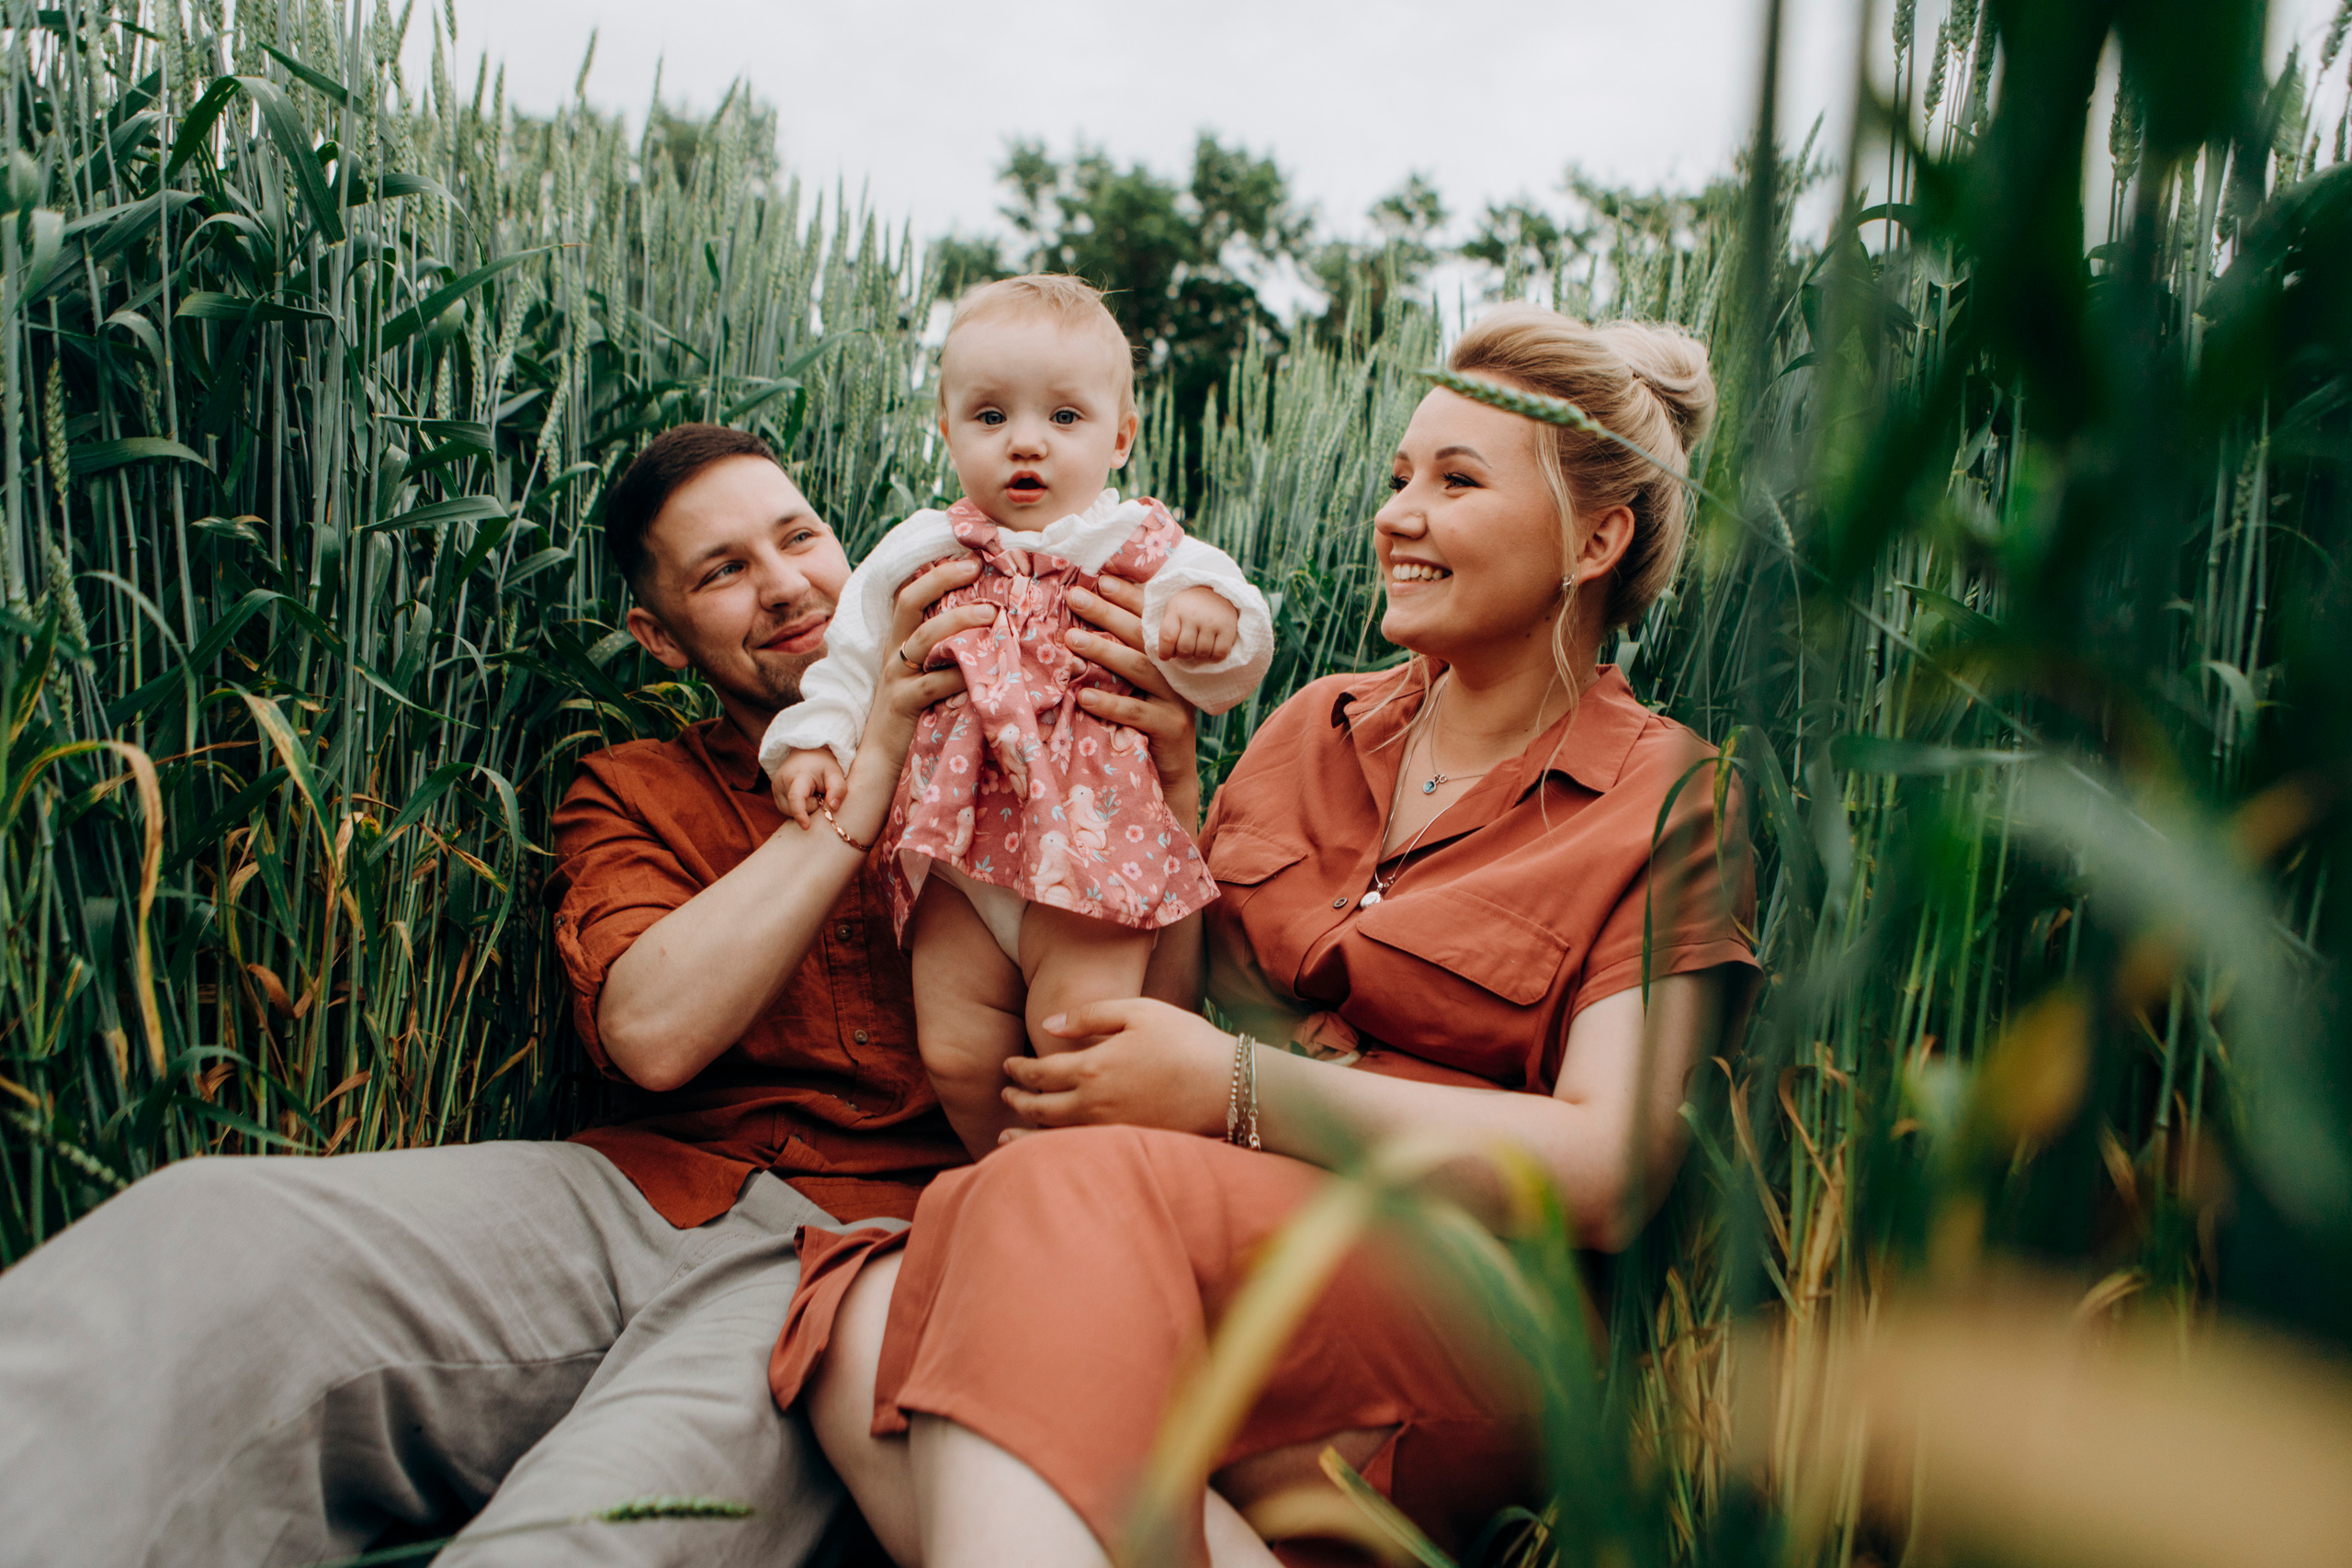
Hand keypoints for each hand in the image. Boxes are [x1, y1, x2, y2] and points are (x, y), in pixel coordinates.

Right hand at [771, 748, 845, 825]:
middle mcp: (781, 783)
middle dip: (812, 806)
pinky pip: (788, 810)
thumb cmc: (822, 764)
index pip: (795, 798)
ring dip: (805, 807)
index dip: (800, 814)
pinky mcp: (775, 795)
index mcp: (797, 776)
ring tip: (811, 792)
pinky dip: (799, 807)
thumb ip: (838, 789)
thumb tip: (834, 807)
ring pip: (792, 812)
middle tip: (819, 792)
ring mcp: (776, 790)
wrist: (805, 754)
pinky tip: (804, 796)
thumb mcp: (834, 772)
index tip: (806, 827)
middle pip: (797, 809)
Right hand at [831, 557, 994, 845]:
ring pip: (922, 638)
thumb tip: (994, 633)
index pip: (910, 597)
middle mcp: (893, 656)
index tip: (968, 554)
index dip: (935, 572)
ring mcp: (895, 680)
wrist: (877, 771)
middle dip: (940, 579)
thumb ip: (949, 658)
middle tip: (973, 565)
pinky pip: (931, 684)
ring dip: (956, 622)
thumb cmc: (911, 727)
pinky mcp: (901, 707)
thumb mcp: (927, 684)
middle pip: (908, 603)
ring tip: (990, 614)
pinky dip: (958, 675)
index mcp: (899, 646)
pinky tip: (981, 670)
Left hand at [998, 998, 1232, 1141]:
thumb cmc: (1186, 1041)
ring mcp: (1110, 1130)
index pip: (1040, 1072)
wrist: (1230, 1087)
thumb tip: (1050, 1025)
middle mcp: (1094, 1104)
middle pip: (1040, 1108)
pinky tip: (1048, 1151)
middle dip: (1018, 1100)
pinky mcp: (1127, 1144)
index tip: (1008, 1065)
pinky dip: (1052, 1151)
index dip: (1018, 1070)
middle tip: (1006, 1094)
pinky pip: (1077, 1150)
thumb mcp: (1139, 1011)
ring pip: (1053, 1136)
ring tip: (1005, 1136)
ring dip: (1024, 1135)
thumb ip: (1090, 1015)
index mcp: (1093, 1068)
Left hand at [1066, 577, 1200, 821]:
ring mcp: (1177, 700)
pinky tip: (1085, 697)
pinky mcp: (1172, 729)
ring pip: (1141, 668)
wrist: (1172, 776)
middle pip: (1143, 635)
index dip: (1127, 596)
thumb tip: (1075, 627)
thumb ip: (1119, 659)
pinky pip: (1138, 713)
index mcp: (1169, 655)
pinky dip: (1111, 703)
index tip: (1099, 578)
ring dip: (1104, 651)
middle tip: (1076, 597)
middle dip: (1108, 613)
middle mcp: (1177, 671)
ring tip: (1072, 640)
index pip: (1149, 617)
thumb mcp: (1135, 687)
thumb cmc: (1144, 724)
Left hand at [1158, 585, 1239, 662]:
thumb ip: (1168, 630)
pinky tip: (1211, 650)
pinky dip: (1213, 658)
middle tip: (1187, 649)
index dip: (1165, 652)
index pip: (1167, 637)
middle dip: (1184, 654)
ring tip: (1199, 647)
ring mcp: (1212, 621)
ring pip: (1201, 653)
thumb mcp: (1174, 610)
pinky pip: (1219, 654)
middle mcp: (1194, 614)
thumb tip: (1168, 656)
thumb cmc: (1191, 607)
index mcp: (1177, 608)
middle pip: (1184, 649)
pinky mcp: (1228, 628)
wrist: (1219, 592)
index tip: (1166, 657)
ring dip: (1199, 656)